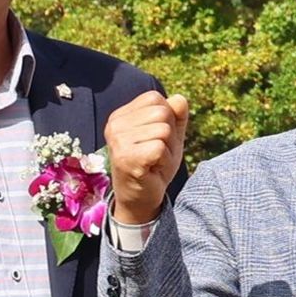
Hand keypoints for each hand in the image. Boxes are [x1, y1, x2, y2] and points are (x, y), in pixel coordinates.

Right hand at [109, 91, 193, 229]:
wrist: (140, 197)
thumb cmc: (154, 164)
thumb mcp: (170, 136)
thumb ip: (177, 115)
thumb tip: (180, 98)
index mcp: (121, 115)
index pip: (155, 99)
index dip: (167, 119)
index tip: (155, 139)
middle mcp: (115, 124)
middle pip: (162, 112)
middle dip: (169, 135)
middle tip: (157, 153)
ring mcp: (118, 140)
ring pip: (163, 130)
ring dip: (168, 150)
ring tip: (154, 161)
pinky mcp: (127, 157)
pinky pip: (160, 148)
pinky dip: (164, 161)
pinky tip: (153, 169)